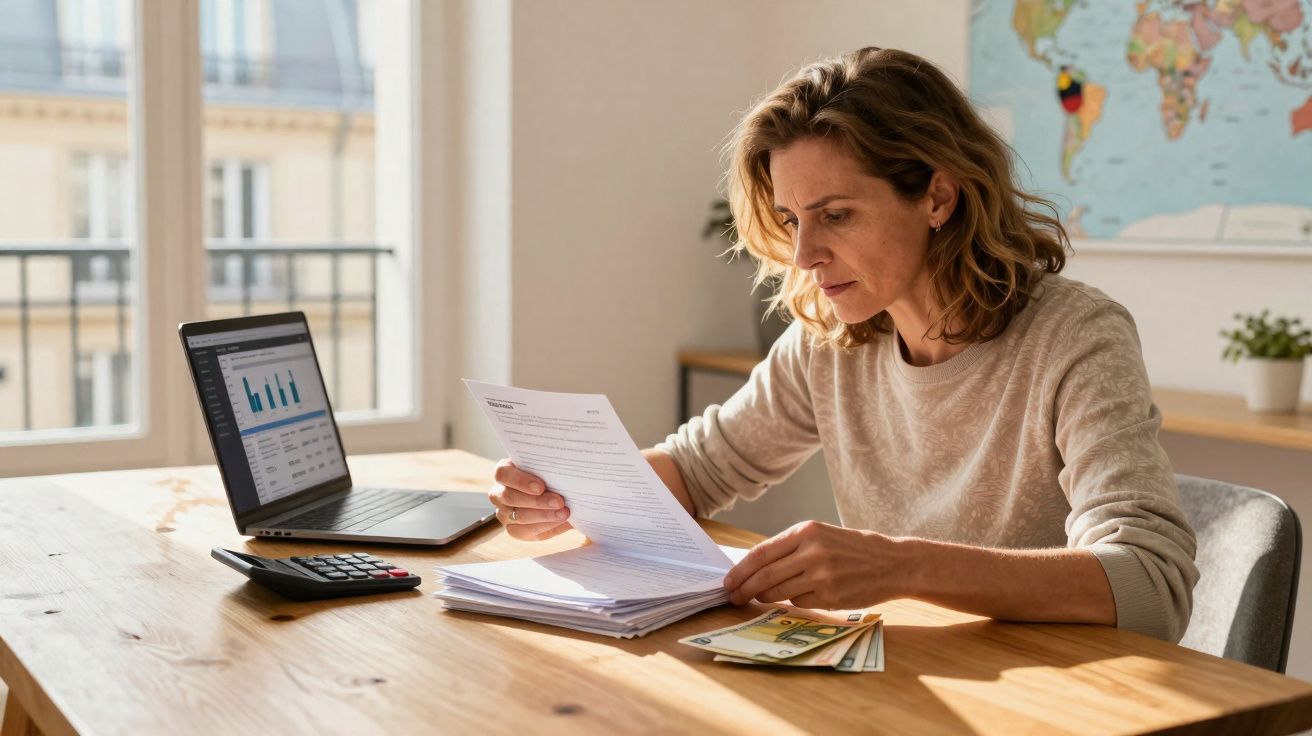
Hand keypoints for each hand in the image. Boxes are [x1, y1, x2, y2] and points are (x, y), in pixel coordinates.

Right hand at [488, 459, 572, 540]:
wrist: (556, 494)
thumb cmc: (550, 476)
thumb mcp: (549, 469)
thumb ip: (550, 470)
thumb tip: (566, 475)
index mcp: (504, 472)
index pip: (503, 474)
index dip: (520, 481)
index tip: (541, 487)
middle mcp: (498, 493)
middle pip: (509, 497)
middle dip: (537, 501)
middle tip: (559, 501)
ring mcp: (503, 513)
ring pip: (518, 516)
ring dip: (544, 515)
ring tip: (564, 513)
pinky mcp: (513, 530)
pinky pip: (525, 531)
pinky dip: (545, 525)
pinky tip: (560, 521)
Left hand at [722, 520, 906, 609]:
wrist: (893, 562)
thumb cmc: (854, 548)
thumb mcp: (822, 535)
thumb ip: (791, 547)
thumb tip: (755, 566)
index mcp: (806, 531)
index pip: (761, 553)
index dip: (740, 570)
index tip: (727, 581)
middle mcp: (811, 551)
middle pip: (765, 576)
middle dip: (744, 588)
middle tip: (733, 597)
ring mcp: (821, 575)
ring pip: (779, 593)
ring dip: (764, 598)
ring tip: (757, 599)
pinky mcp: (831, 596)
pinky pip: (799, 604)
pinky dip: (792, 603)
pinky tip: (794, 599)